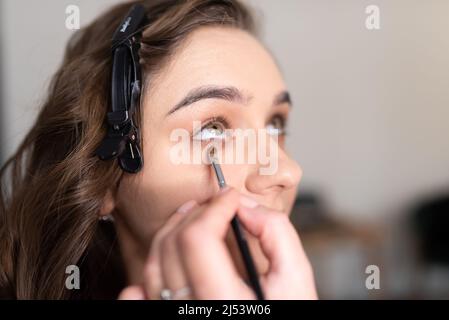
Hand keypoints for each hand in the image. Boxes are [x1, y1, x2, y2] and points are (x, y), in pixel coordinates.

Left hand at [118, 187, 316, 299]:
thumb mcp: (296, 281)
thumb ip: (276, 235)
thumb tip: (247, 208)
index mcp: (223, 302)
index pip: (199, 238)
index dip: (215, 207)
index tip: (230, 197)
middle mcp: (192, 312)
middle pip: (172, 246)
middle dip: (194, 214)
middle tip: (215, 204)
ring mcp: (176, 315)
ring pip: (154, 266)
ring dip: (170, 232)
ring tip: (190, 216)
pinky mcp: (169, 318)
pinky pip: (142, 298)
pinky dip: (144, 276)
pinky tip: (160, 260)